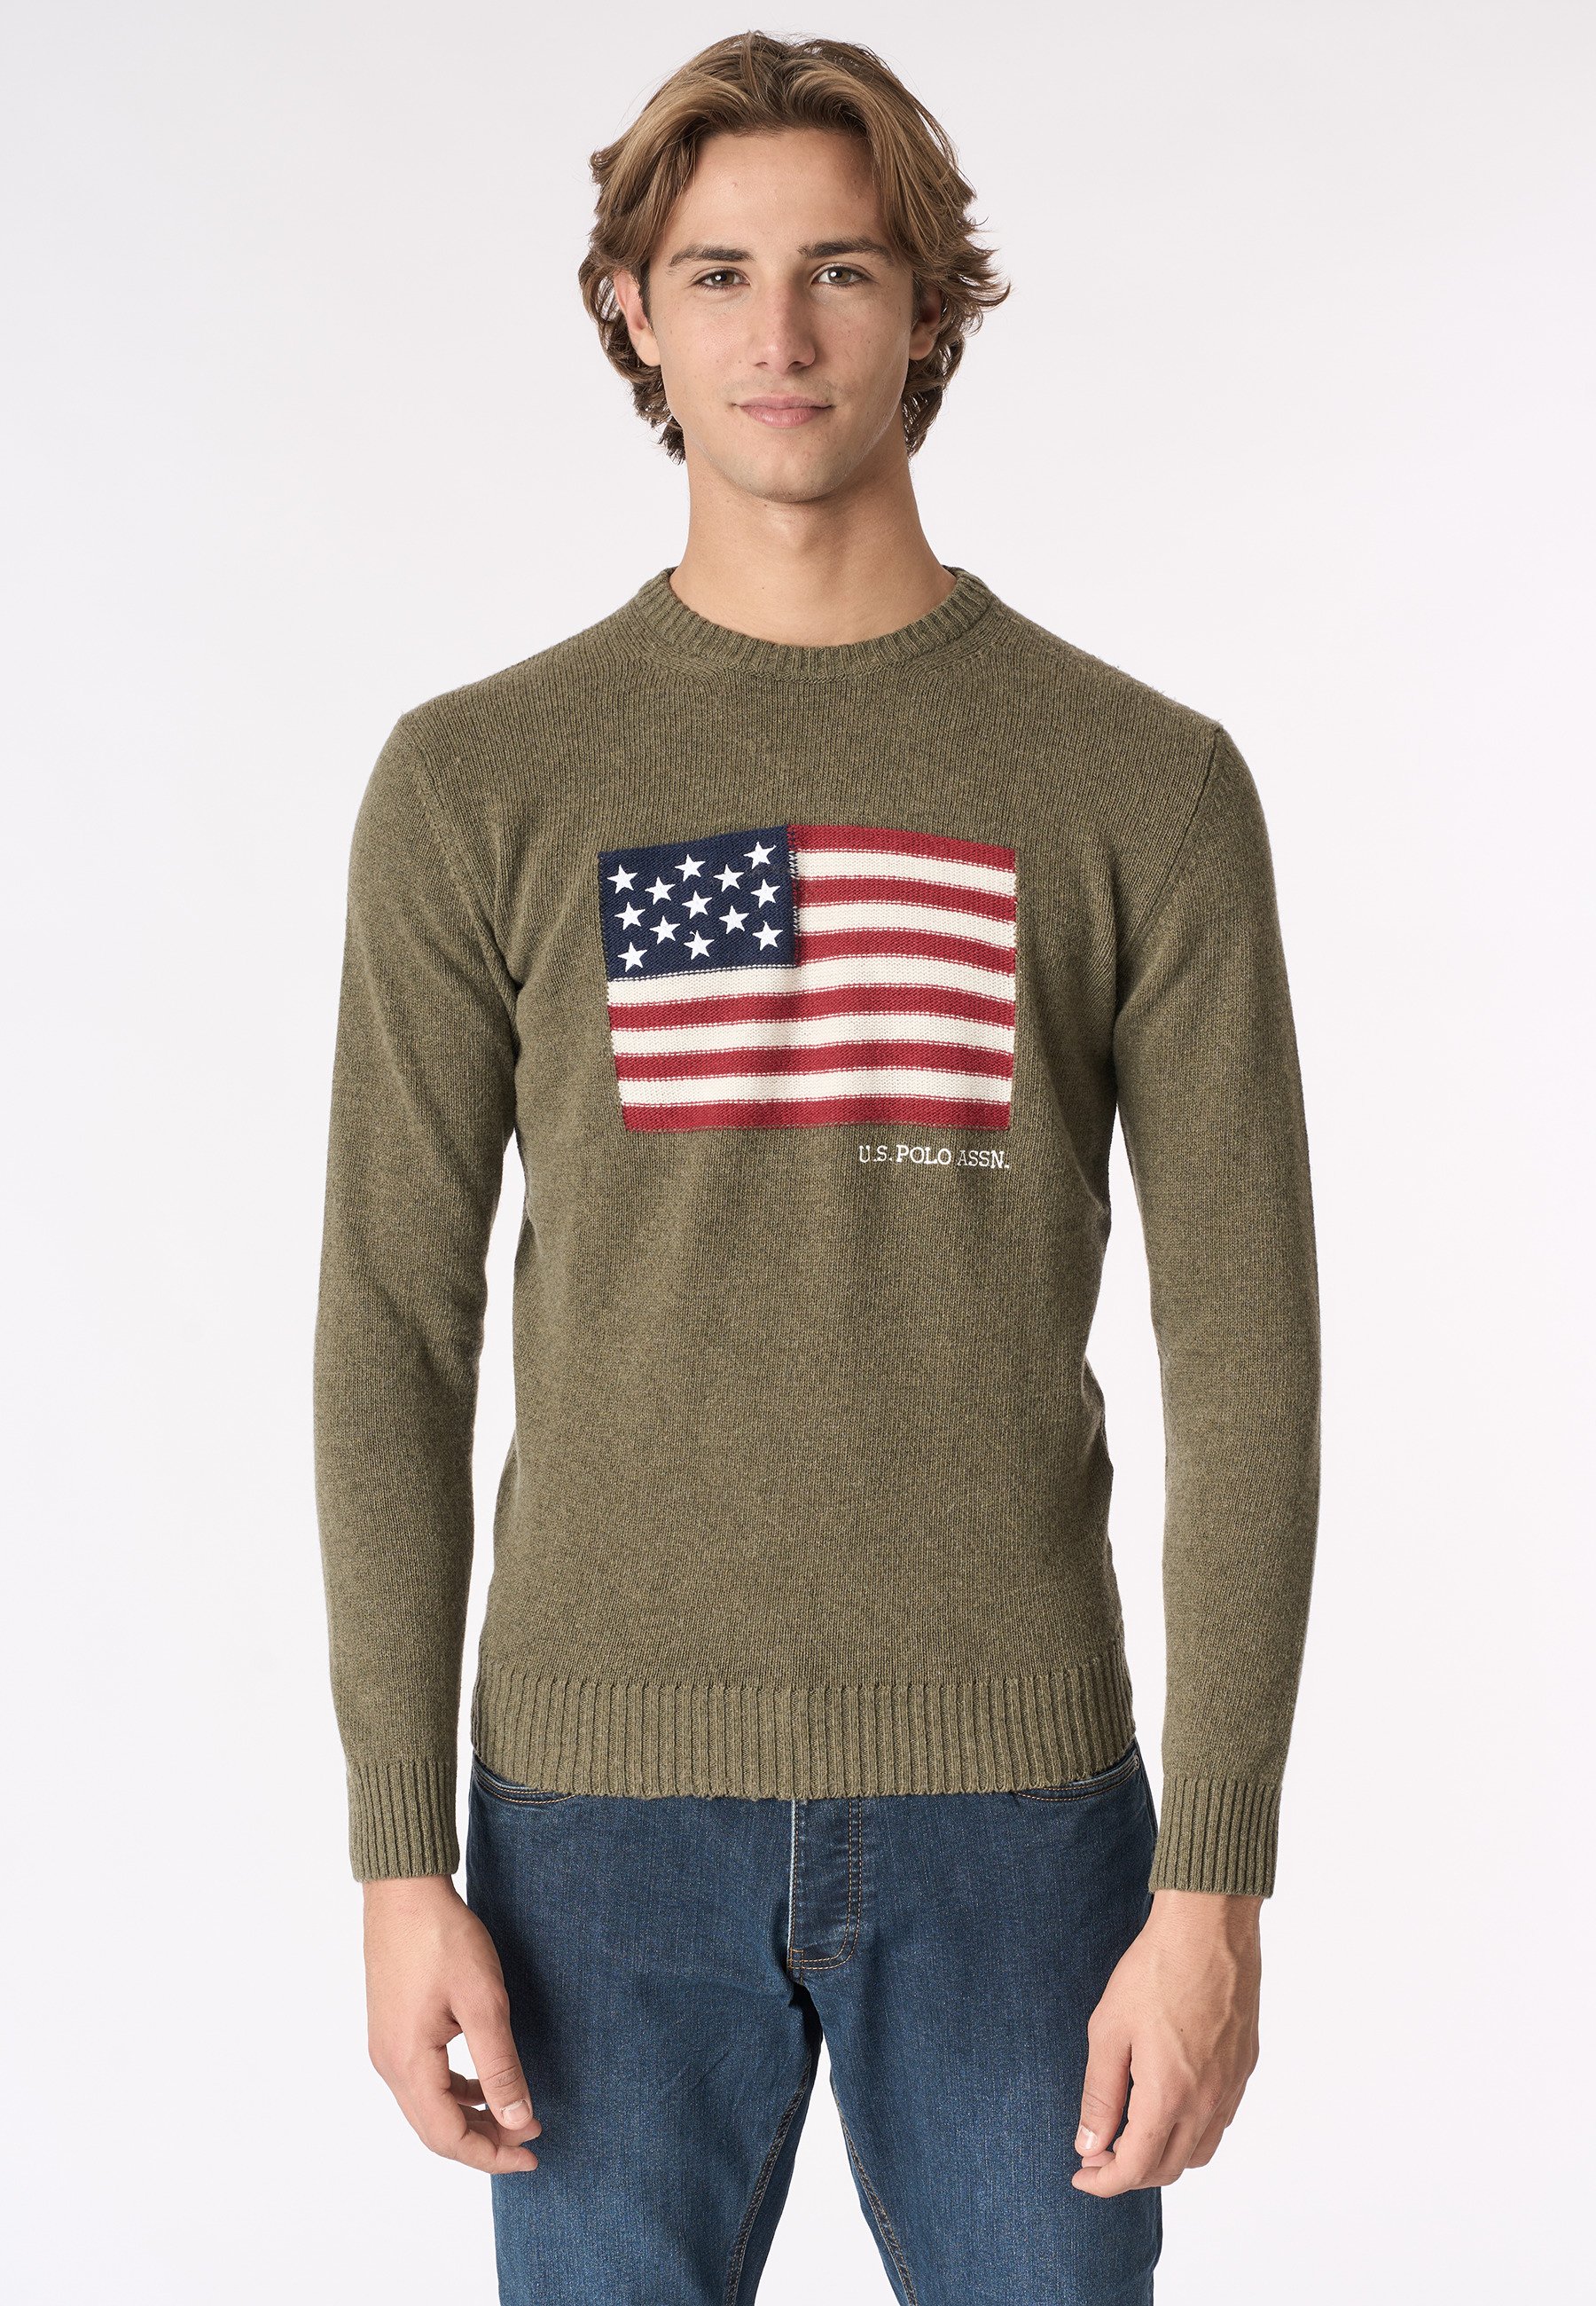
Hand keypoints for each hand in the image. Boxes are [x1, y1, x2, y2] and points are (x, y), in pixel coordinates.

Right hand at [362, 1873, 541, 2173]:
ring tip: (514, 2115)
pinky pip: (424, 2080)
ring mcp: (386, 2047)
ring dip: (470, 2117)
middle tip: (529, 2140)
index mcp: (408, 2064)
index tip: (532, 2155)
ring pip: (428, 2107)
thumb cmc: (443, 1938)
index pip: (448, 2137)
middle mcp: (389, 2064)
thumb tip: (516, 2121)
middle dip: (484, 2142)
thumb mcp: (483, 2002)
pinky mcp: (391, 2029)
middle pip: (435, 2129)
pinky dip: (456, 2092)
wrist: (404, 1891)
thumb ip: (500, 2066)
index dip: (491, 2155)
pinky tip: (484, 2082)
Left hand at [1071, 1888, 1261, 2194]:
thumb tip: (1090, 2145)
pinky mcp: (1244, 2066)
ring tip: (1130, 2132)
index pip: (1137, 2168)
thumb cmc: (1154, 1971)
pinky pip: (1219, 2122)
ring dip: (1162, 2156)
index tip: (1081, 2174)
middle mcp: (1207, 2102)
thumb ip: (1099, 2095)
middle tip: (1098, 2152)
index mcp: (1168, 2096)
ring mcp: (1231, 2086)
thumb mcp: (1109, 2031)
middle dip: (1129, 2173)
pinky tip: (1167, 2104)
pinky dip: (1190, 2132)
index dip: (1104, 2181)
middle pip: (1169, 2168)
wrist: (1209, 1927)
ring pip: (1199, 2152)